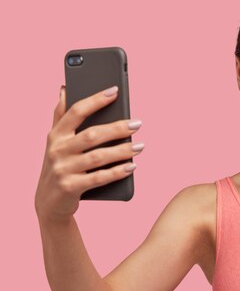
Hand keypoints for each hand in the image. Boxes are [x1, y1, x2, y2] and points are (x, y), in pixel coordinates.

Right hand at [35, 86, 143, 221]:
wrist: (48, 202)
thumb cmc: (60, 165)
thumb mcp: (56, 141)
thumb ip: (60, 116)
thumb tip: (64, 88)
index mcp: (56, 134)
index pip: (76, 112)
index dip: (95, 100)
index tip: (115, 91)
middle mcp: (57, 150)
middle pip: (91, 135)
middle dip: (117, 128)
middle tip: (138, 124)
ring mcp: (63, 169)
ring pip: (97, 157)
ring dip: (122, 151)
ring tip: (140, 146)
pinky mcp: (71, 187)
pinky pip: (99, 178)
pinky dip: (117, 172)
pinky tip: (132, 166)